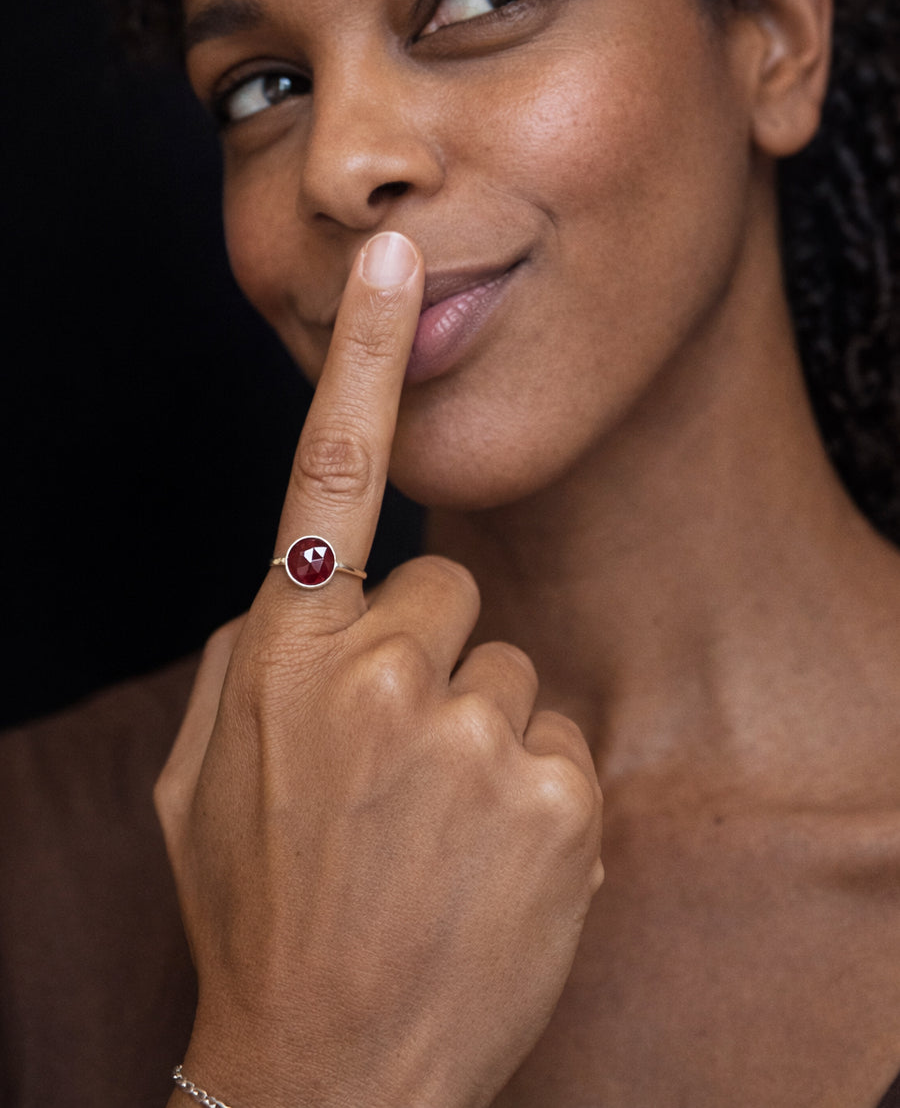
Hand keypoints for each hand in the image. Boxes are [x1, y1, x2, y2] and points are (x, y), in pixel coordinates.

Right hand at [156, 231, 602, 1107]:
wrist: (326, 1076)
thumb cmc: (256, 911)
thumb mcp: (204, 778)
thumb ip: (250, 658)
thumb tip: (305, 590)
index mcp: (285, 655)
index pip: (330, 473)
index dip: (364, 355)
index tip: (397, 255)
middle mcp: (379, 674)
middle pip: (451, 590)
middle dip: (428, 657)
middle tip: (392, 769)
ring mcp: (474, 737)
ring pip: (510, 668)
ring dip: (479, 734)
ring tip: (431, 832)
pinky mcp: (556, 798)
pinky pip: (557, 744)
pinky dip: (532, 798)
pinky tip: (483, 868)